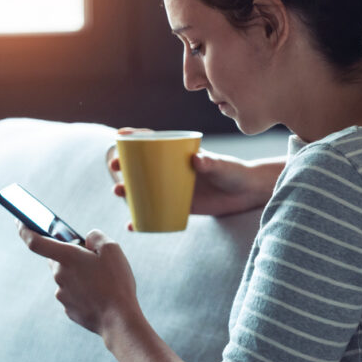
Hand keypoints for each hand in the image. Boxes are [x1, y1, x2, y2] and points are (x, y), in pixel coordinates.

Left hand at [18, 223, 140, 337]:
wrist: (118, 320)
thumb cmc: (116, 283)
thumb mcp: (112, 249)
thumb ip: (95, 237)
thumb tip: (87, 239)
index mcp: (67, 257)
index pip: (35, 241)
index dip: (24, 230)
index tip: (18, 221)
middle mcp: (59, 275)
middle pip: (57, 259)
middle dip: (69, 256)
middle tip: (90, 259)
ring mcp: (62, 294)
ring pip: (66, 278)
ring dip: (79, 276)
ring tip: (102, 281)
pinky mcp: (68, 309)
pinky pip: (73, 295)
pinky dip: (83, 292)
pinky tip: (99, 295)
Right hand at [107, 143, 274, 226]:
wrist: (246, 194)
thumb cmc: (234, 173)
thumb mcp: (222, 166)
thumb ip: (211, 163)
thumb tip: (197, 161)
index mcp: (179, 154)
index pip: (153, 141)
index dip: (135, 137)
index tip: (119, 136)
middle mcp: (171, 170)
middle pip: (141, 165)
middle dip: (123, 164)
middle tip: (115, 167)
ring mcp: (173, 188)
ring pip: (144, 189)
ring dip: (127, 191)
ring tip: (119, 192)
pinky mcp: (178, 207)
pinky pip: (155, 212)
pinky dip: (143, 219)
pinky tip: (132, 224)